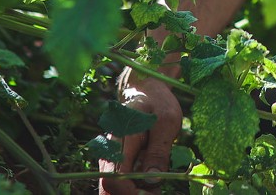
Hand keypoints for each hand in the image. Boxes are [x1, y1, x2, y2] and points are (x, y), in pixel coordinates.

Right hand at [98, 68, 183, 194]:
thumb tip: (153, 180)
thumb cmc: (158, 104)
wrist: (145, 91)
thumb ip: (159, 151)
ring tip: (155, 188)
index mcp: (120, 139)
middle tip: (155, 193)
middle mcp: (109, 150)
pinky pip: (118, 181)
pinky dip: (132, 187)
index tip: (151, 193)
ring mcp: (110, 157)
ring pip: (112, 187)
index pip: (113, 176)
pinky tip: (149, 184)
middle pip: (108, 187)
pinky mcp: (115, 161)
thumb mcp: (167, 122)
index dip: (130, 192)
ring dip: (132, 192)